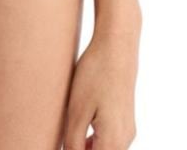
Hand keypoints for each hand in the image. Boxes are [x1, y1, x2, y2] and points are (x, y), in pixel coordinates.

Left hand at [63, 20, 140, 149]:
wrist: (117, 47)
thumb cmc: (95, 75)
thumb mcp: (76, 110)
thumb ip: (72, 141)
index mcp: (113, 142)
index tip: (59, 145)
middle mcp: (125, 140)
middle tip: (61, 141)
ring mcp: (127, 130)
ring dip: (87, 148)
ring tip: (66, 139)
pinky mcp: (125, 119)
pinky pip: (110, 141)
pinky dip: (94, 143)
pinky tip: (78, 133)